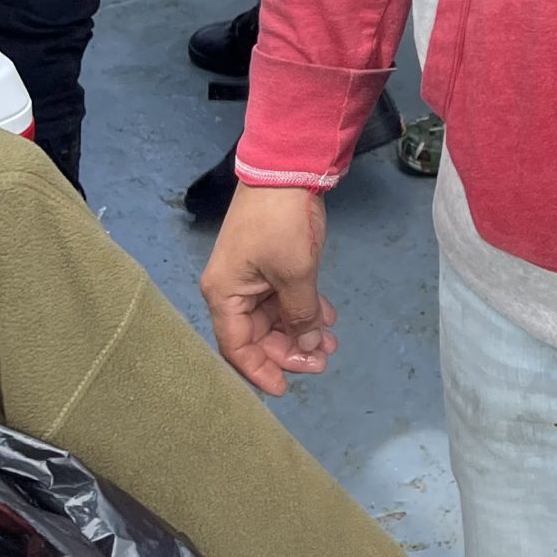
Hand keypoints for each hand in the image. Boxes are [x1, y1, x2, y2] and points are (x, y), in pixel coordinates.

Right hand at [201, 185, 337, 394]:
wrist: (287, 168)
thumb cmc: (282, 224)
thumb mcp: (295, 273)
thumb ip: (300, 315)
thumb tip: (309, 348)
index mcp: (224, 294)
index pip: (237, 347)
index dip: (261, 370)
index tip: (288, 388)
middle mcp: (232, 288)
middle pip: (256, 334)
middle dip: (289, 349)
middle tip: (323, 360)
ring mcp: (251, 273)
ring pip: (274, 315)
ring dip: (300, 329)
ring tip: (331, 342)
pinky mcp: (270, 260)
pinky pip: (283, 294)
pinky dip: (303, 307)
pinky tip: (327, 317)